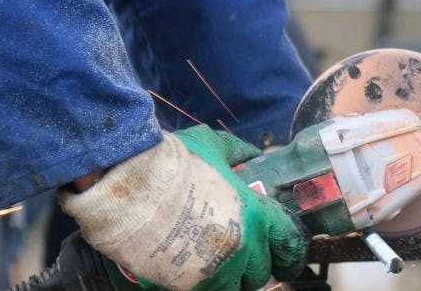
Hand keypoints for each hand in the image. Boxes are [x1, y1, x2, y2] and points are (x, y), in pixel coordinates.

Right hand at [59, 126, 307, 289]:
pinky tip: (193, 272)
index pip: (290, 245)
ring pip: (237, 289)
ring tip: (217, 266)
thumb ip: (236, 152)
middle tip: (242, 253)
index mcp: (255, 216)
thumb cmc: (172, 163)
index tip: (287, 257)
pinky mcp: (189, 288)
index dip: (292, 253)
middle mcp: (243, 249)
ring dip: (231, 279)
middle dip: (255, 264)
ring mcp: (216, 273)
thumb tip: (250, 154)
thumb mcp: (211, 145)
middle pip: (263, 273)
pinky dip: (205, 285)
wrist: (129, 188)